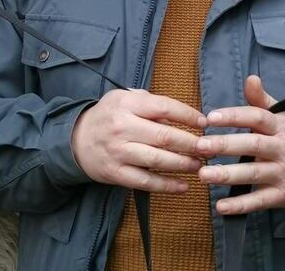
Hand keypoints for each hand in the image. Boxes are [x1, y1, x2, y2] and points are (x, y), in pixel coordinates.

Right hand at [71, 89, 207, 192]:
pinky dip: (167, 186)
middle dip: (192, 144)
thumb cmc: (108, 116)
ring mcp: (118, 152)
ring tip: (200, 165)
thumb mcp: (124, 98)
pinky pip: (145, 181)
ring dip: (183, 164)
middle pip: (165, 136)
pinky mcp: (115, 173)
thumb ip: (150, 103)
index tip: (204, 123)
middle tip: (210, 148)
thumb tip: (184, 114)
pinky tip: (183, 186)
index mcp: (127, 104)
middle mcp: (122, 127)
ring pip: (158, 160)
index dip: (188, 115)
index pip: (164, 107)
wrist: (75, 140)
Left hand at [196, 75, 284, 213]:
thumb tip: (250, 78)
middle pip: (253, 145)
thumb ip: (262, 100)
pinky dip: (240, 205)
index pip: (257, 117)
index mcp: (280, 126)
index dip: (234, 116)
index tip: (211, 117)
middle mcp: (281, 149)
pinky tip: (221, 206)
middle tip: (201, 146)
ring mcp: (282, 173)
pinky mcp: (281, 195)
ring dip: (227, 175)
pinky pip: (260, 201)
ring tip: (203, 174)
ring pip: (254, 174)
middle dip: (226, 145)